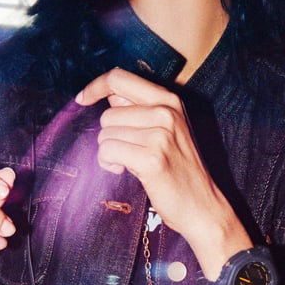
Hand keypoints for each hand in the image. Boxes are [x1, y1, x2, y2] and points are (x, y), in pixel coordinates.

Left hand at [75, 68, 237, 262]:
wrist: (202, 206)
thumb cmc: (179, 169)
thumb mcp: (168, 128)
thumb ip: (141, 108)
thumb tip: (109, 93)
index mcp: (169, 100)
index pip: (120, 78)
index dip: (95, 86)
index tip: (82, 99)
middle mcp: (166, 112)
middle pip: (108, 113)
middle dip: (110, 135)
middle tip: (129, 152)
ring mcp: (160, 135)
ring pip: (105, 134)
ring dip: (109, 152)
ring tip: (130, 163)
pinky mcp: (151, 158)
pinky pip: (107, 151)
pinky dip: (109, 164)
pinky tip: (125, 170)